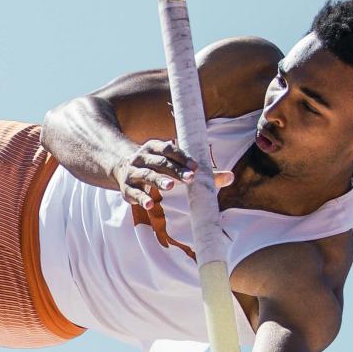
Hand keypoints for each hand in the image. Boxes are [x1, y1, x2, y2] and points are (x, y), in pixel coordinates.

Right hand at [112, 140, 232, 209]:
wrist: (121, 168)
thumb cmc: (158, 167)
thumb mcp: (176, 165)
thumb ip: (202, 172)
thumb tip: (231, 177)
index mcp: (155, 147)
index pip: (169, 149)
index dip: (182, 157)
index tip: (196, 167)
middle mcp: (142, 157)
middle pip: (160, 162)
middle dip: (174, 170)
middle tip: (189, 178)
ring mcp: (133, 172)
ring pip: (146, 175)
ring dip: (158, 181)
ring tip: (170, 187)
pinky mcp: (127, 189)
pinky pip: (134, 193)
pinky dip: (142, 198)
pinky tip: (150, 204)